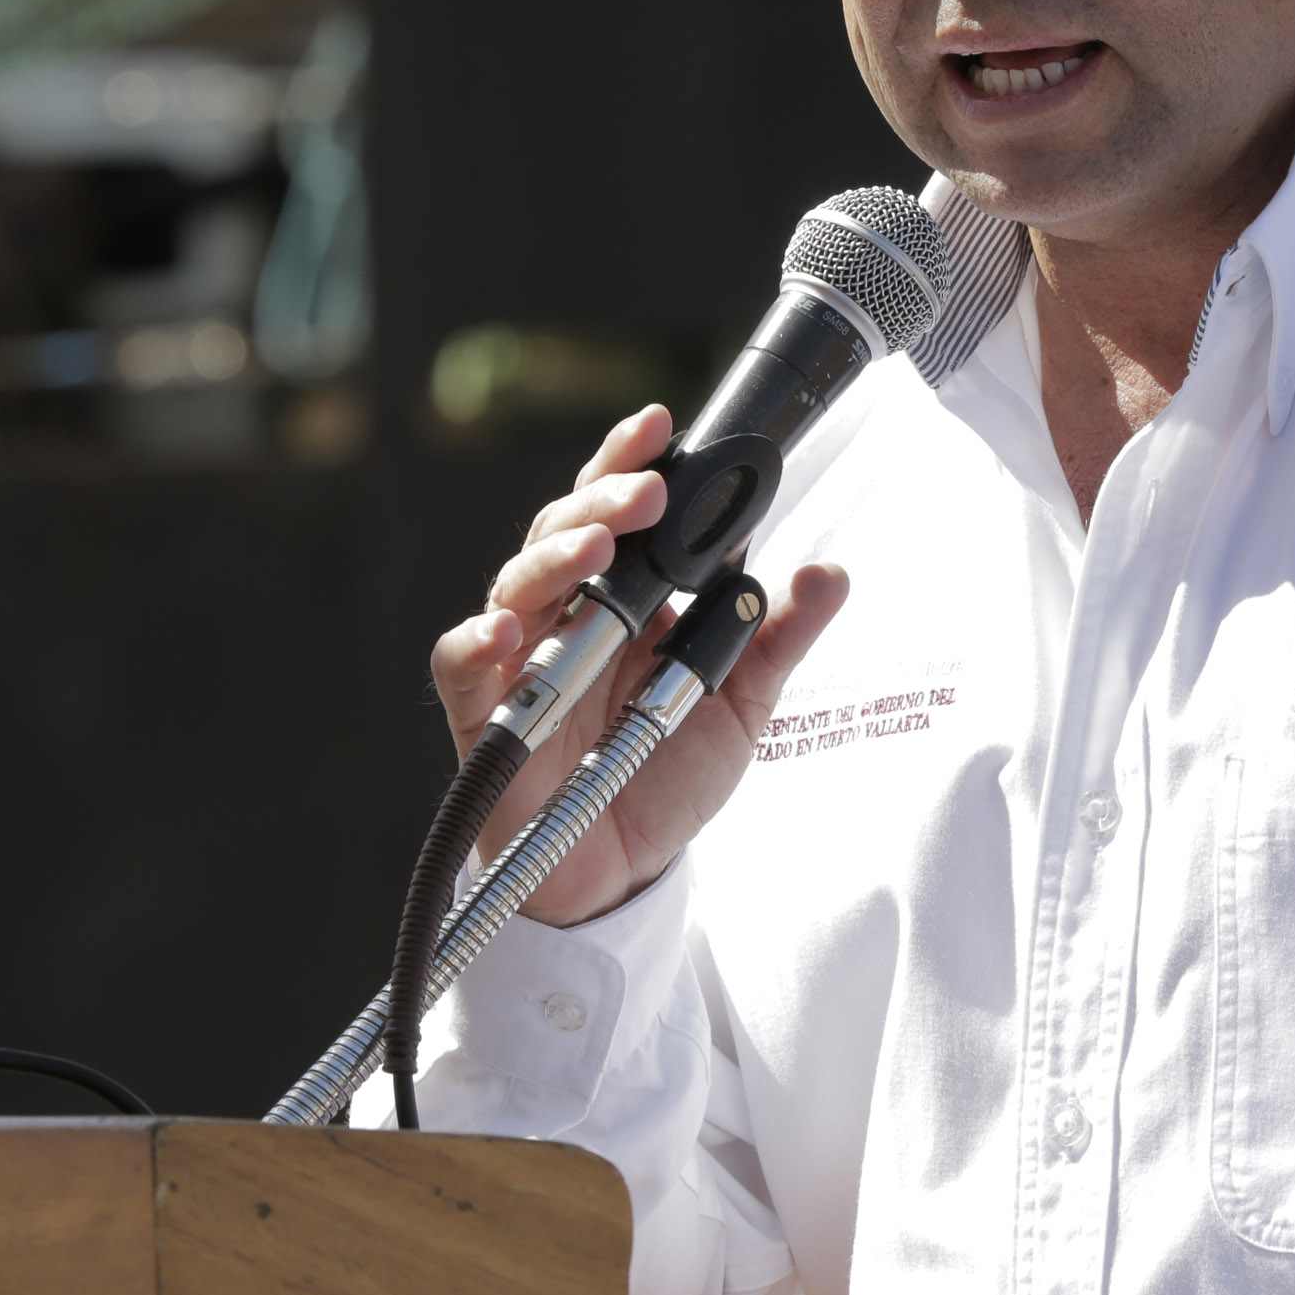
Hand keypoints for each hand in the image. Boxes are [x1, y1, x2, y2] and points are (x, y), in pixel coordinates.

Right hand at [428, 405, 849, 927]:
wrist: (623, 870)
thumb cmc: (665, 773)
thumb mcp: (741, 705)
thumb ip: (778, 638)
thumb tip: (832, 571)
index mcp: (621, 594)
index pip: (618, 508)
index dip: (632, 461)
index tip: (665, 423)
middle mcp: (565, 612)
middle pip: (565, 528)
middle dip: (603, 497)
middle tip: (649, 490)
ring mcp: (520, 658)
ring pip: (518, 582)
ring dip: (554, 556)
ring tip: (597, 544)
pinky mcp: (482, 711)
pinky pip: (462, 664)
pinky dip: (477, 642)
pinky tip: (508, 632)